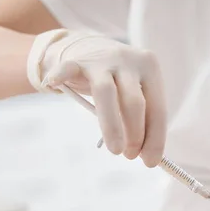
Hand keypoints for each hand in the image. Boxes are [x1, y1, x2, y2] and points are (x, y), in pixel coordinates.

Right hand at [29, 30, 166, 166]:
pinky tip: (52, 84)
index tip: (150, 161)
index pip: (157, 108)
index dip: (155, 138)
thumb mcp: (135, 93)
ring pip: (106, 93)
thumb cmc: (117, 80)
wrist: (89, 49)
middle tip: (130, 156)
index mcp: (150, 68)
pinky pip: (67, 69)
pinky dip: (60, 76)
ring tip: (115, 150)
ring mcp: (101, 59)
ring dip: (111, 126)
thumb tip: (148, 154)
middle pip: (134, 102)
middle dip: (135, 135)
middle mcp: (128, 60)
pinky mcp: (76, 60)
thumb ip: (143, 118)